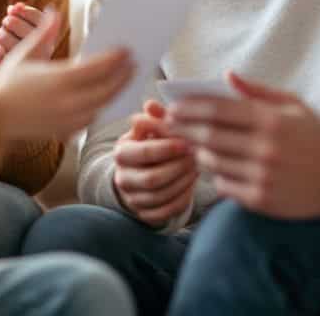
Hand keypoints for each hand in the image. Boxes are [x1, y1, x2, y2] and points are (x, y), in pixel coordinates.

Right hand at [0, 9, 133, 139]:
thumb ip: (43, 32)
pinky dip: (102, 107)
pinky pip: (92, 119)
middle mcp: (67, 101)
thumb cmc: (6, 84)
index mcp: (58, 79)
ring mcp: (67, 119)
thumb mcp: (24, 53)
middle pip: (107, 88)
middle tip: (134, 64)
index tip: (126, 50)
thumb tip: (53, 11)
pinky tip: (107, 97)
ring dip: (117, 92)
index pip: (98, 68)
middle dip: (123, 75)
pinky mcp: (65, 131)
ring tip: (126, 79)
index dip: (116, 59)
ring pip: (103, 105)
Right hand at [112, 100, 197, 227]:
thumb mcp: (149, 128)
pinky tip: (191, 182)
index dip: (167, 148)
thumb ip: (154, 117)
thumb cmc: (149, 144)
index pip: (143, 153)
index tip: (187, 141)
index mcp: (121, 154)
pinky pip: (168, 211)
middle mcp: (123, 179)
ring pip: (162, 196)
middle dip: (178, 167)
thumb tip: (151, 105)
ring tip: (197, 166)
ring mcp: (133, 200)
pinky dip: (183, 197)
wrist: (139, 172)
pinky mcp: (146, 215)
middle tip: (197, 156)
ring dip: (184, 181)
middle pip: (153, 179)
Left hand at [166, 72, 319, 218]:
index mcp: (271, 120)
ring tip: (192, 144)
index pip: (218, 110)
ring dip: (198, 152)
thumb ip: (257, 91)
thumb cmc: (313, 137)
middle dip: (184, 128)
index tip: (173, 106)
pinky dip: (216, 175)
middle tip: (170, 123)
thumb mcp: (293, 105)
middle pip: (209, 136)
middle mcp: (265, 148)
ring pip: (212, 162)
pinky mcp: (260, 199)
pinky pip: (223, 186)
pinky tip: (217, 167)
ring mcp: (262, 176)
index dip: (190, 107)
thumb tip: (226, 76)